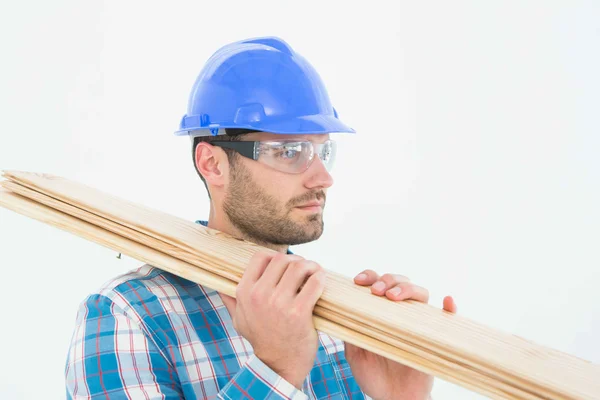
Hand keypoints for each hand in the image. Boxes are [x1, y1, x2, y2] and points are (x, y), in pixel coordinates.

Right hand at [221, 252, 326, 388]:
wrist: (277, 365)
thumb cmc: (260, 339)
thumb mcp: (238, 320)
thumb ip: (230, 300)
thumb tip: (220, 284)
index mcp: (244, 292)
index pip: (260, 256)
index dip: (275, 256)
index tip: (285, 265)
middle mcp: (259, 295)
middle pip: (282, 259)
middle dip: (296, 261)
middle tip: (303, 270)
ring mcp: (279, 303)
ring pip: (299, 267)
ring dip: (310, 266)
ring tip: (314, 273)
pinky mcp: (298, 312)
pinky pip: (314, 282)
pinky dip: (320, 277)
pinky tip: (320, 280)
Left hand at [345, 270, 456, 399]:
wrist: (392, 399)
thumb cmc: (373, 376)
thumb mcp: (354, 352)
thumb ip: (349, 331)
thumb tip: (339, 310)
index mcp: (380, 311)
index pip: (378, 283)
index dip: (370, 276)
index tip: (358, 282)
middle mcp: (400, 312)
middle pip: (400, 282)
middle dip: (387, 280)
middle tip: (376, 291)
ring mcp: (418, 323)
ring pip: (420, 293)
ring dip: (407, 288)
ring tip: (392, 297)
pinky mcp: (435, 336)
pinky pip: (447, 318)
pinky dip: (450, 307)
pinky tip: (446, 301)